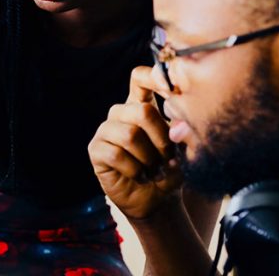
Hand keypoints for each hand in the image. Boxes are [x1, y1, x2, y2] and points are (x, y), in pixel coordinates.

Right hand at [88, 66, 182, 219]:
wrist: (156, 200)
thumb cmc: (170, 170)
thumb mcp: (182, 150)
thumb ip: (181, 134)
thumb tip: (177, 129)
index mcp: (142, 106)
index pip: (139, 78)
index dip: (152, 77)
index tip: (171, 89)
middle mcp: (121, 113)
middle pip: (142, 110)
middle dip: (162, 138)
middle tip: (168, 157)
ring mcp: (106, 130)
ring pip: (130, 135)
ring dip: (149, 158)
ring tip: (154, 169)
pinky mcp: (96, 149)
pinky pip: (116, 153)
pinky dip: (134, 169)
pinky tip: (139, 176)